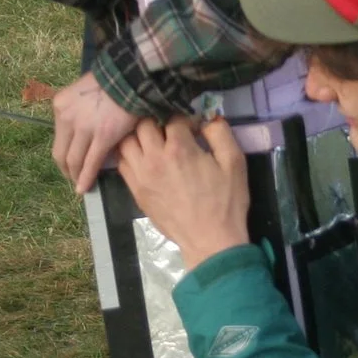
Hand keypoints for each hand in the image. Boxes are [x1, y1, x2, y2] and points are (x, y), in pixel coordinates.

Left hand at [51, 71, 142, 193]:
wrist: (130, 75)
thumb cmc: (111, 82)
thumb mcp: (85, 93)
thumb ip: (79, 112)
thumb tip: (84, 132)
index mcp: (61, 106)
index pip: (58, 138)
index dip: (63, 154)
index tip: (68, 164)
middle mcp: (66, 117)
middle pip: (61, 152)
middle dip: (66, 169)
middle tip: (73, 179)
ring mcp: (83, 128)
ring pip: (74, 160)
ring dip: (76, 176)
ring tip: (80, 186)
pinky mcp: (102, 137)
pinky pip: (91, 163)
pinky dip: (86, 178)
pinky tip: (85, 188)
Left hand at [115, 116, 250, 267]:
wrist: (209, 240)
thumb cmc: (226, 202)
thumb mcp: (234, 162)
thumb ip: (220, 133)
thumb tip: (206, 119)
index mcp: (179, 148)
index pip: (173, 117)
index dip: (185, 118)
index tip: (194, 128)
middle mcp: (154, 158)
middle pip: (143, 124)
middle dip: (157, 121)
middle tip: (170, 131)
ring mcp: (141, 175)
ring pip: (126, 142)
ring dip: (138, 136)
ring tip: (153, 142)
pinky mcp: (135, 191)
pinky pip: (122, 164)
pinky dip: (129, 155)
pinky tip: (144, 159)